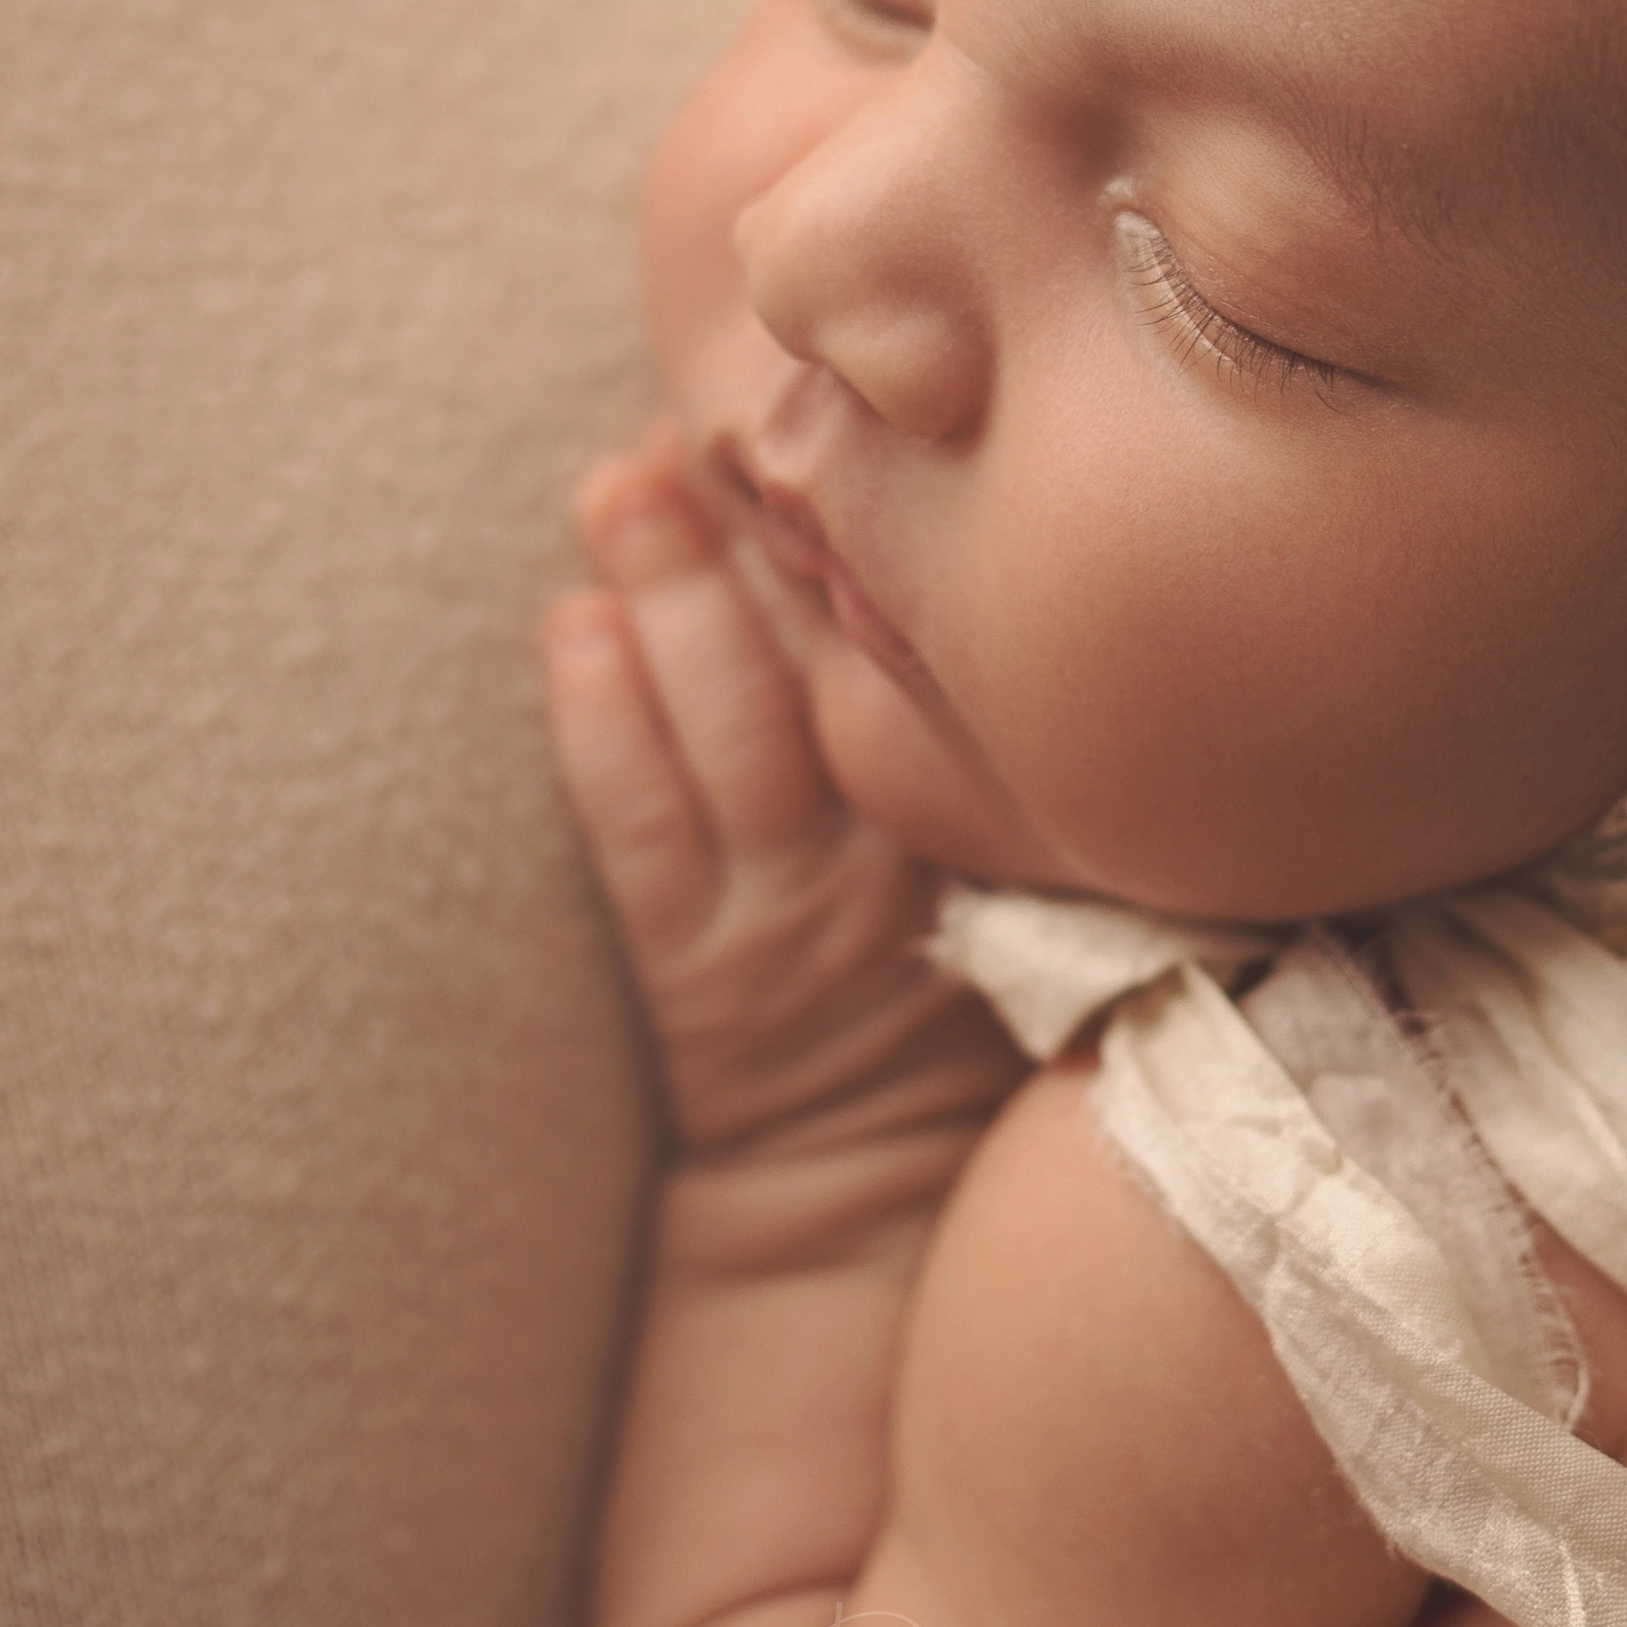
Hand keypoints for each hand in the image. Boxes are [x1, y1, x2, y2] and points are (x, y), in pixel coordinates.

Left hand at [545, 429, 1015, 1162]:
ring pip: (727, 729)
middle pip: (822, 668)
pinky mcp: (694, 970)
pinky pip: (643, 835)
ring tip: (619, 486)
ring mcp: (788, 915)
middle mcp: (893, 859)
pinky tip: (576, 627)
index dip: (872, 542)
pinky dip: (603, 727)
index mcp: (989, 827)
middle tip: (699, 417)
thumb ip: (1024, 777)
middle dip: (754, 537)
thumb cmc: (967, 1039)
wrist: (867, 1210)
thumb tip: (994, 596)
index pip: (927, 661)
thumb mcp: (1050, 906)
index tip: (835, 426)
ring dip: (668, 596)